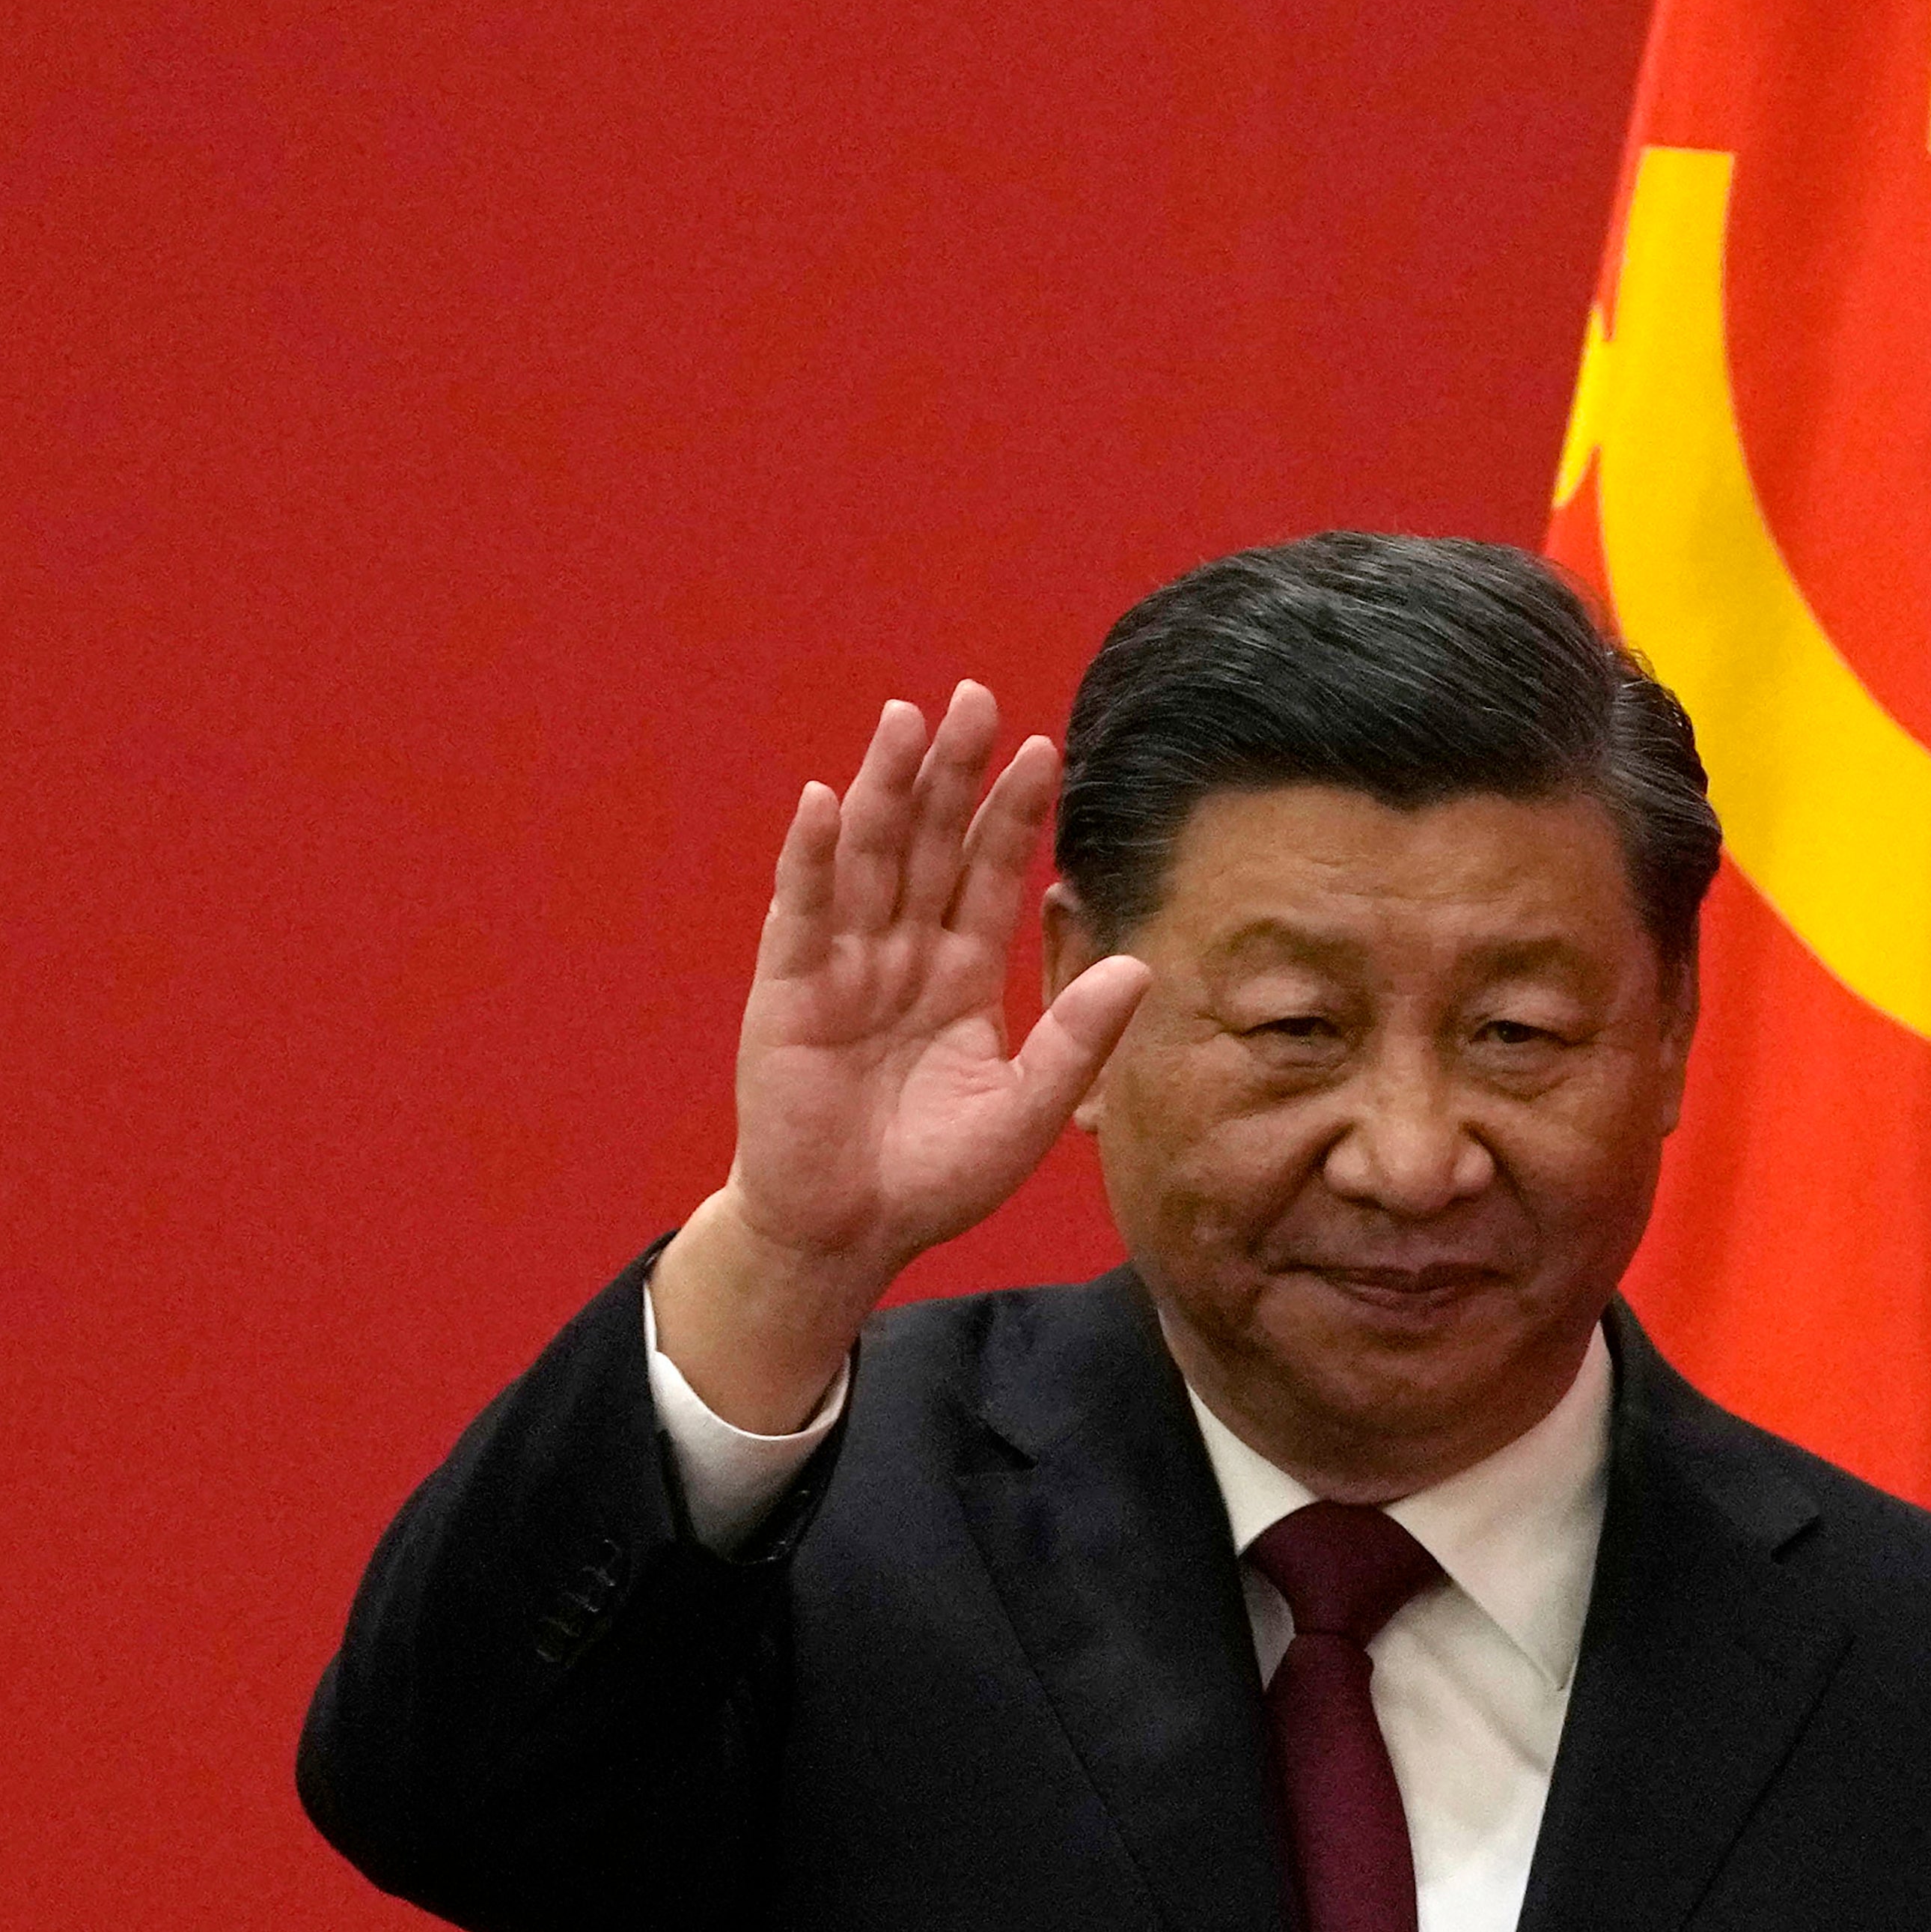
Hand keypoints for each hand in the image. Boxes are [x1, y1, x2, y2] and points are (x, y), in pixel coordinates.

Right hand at [652, 685, 1151, 1429]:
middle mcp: (901, 954)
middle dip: (951, 772)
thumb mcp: (1026, 1111)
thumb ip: (1077, 1040)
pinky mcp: (788, 992)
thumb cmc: (933, 1177)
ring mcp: (841, 966)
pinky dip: (813, 857)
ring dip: (886, 788)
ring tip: (908, 719)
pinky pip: (802, 912)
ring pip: (870, 858)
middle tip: (975, 697)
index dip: (1012, 812)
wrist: (847, 1234)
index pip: (990, 872)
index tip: (1041, 749)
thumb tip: (1142, 965)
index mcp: (961, 974)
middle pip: (931, 843)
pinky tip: (828, 801)